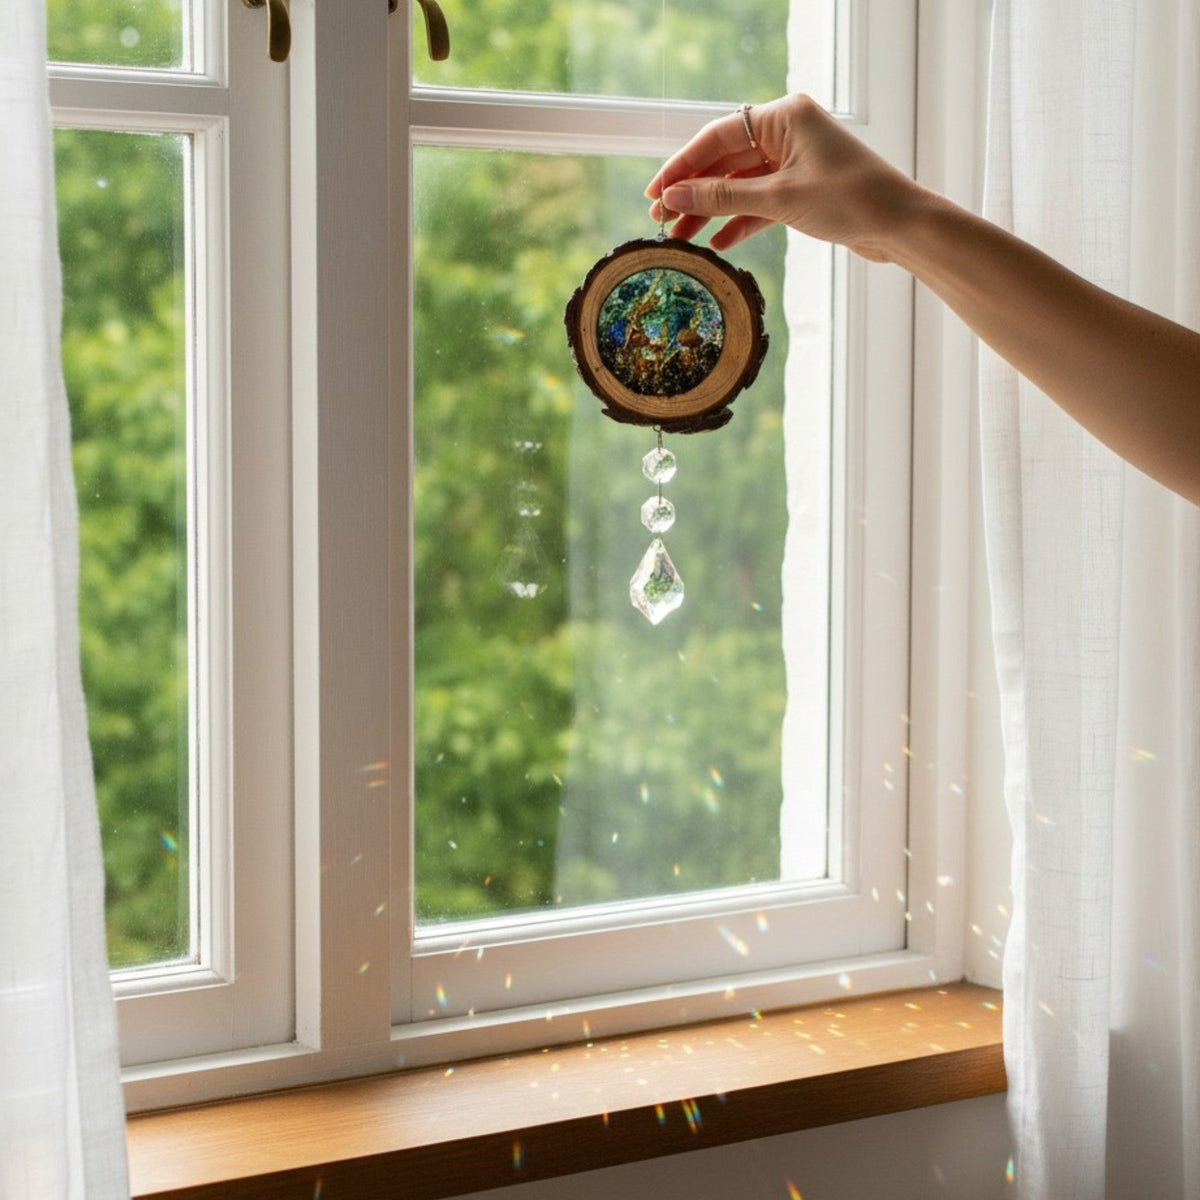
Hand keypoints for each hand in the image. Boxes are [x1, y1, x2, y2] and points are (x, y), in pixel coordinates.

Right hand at [645, 93, 919, 261]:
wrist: (899, 225)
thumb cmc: (849, 200)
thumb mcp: (779, 199)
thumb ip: (723, 197)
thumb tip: (675, 197)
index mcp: (783, 117)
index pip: (717, 137)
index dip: (681, 167)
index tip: (654, 194)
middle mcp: (787, 132)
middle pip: (725, 161)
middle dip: (693, 192)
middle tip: (662, 220)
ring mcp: (794, 161)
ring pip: (739, 185)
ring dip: (711, 211)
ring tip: (682, 237)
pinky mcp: (802, 189)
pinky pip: (759, 203)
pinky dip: (739, 222)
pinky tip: (717, 243)